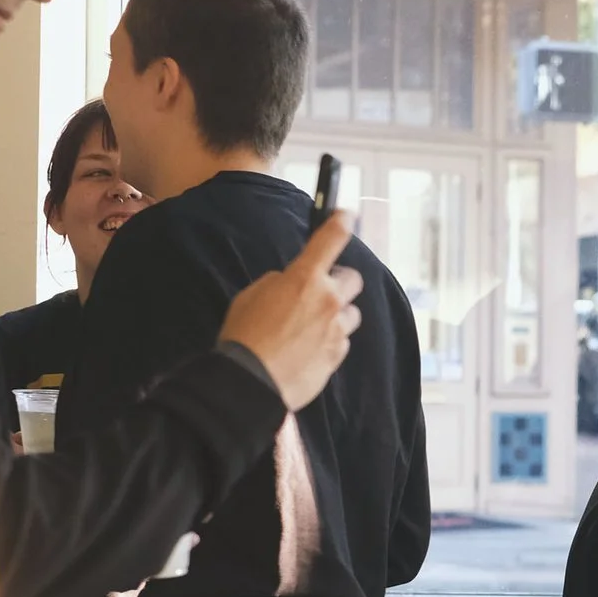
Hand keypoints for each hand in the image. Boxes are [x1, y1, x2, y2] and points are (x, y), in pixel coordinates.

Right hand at [219, 212, 365, 409]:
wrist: (251, 381)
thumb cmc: (245, 336)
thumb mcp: (253, 296)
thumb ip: (280, 283)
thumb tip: (292, 284)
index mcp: (304, 279)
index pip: (330, 240)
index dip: (341, 223)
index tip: (347, 215)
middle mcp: (328, 300)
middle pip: (352, 279)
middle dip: (338, 283)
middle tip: (318, 292)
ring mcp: (337, 329)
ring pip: (351, 313)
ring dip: (336, 315)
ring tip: (310, 328)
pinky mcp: (338, 354)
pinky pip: (342, 340)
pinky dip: (330, 341)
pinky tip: (307, 349)